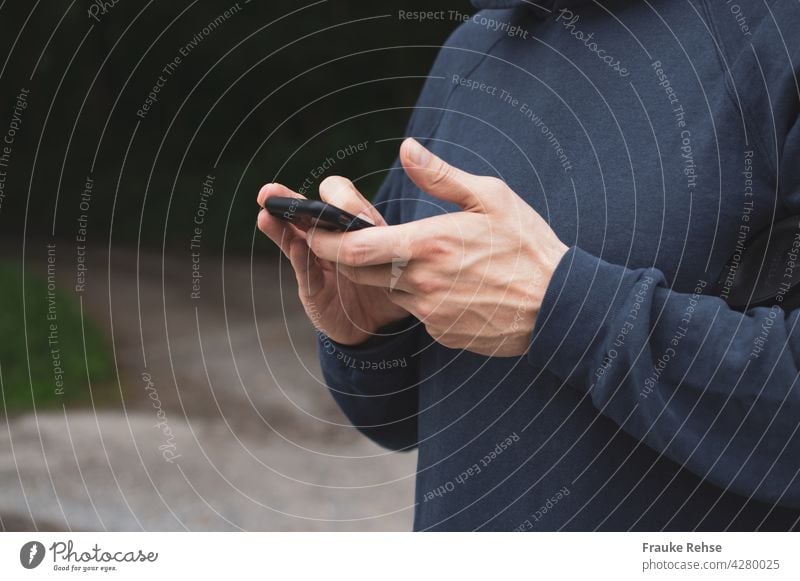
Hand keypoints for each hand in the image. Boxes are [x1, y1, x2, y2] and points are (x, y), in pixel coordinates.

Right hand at [257, 177, 408, 345]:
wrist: (384, 325)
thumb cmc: (395, 283)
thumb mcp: (400, 259)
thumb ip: (395, 241)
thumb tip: (416, 226)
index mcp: (354, 224)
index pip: (338, 196)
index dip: (340, 198)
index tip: (341, 204)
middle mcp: (330, 239)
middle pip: (306, 212)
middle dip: (290, 200)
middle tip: (273, 192)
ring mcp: (317, 263)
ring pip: (293, 237)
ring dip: (279, 223)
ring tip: (264, 211)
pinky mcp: (313, 289)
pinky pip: (304, 270)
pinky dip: (298, 257)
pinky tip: (294, 245)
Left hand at [306, 138, 568, 356]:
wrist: (559, 305)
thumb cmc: (528, 245)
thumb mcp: (491, 197)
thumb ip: (441, 175)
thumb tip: (405, 148)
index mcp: (428, 244)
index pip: (353, 249)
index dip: (323, 240)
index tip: (311, 230)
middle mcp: (421, 283)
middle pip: (358, 273)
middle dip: (344, 256)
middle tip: (347, 238)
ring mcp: (430, 312)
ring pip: (387, 292)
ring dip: (384, 274)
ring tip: (414, 255)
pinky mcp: (441, 332)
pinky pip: (415, 312)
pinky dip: (417, 295)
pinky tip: (447, 283)